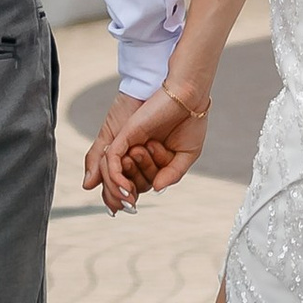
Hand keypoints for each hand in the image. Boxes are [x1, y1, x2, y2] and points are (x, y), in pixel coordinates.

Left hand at [85, 79, 209, 212]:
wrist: (190, 99)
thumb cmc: (191, 123)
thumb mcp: (186, 155)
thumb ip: (172, 173)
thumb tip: (155, 189)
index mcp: (150, 157)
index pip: (136, 182)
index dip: (131, 196)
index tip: (135, 203)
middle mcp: (136, 149)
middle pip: (122, 179)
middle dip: (127, 192)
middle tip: (133, 196)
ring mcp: (130, 142)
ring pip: (111, 171)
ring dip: (117, 188)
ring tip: (128, 195)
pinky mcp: (125, 134)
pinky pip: (111, 159)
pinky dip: (114, 176)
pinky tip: (125, 188)